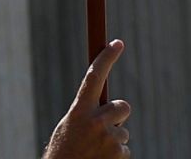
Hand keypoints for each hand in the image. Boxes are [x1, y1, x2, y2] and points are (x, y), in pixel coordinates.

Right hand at [43, 40, 131, 158]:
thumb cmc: (65, 150)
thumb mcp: (70, 126)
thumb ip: (86, 112)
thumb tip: (110, 103)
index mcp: (78, 110)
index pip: (94, 77)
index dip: (106, 58)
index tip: (117, 43)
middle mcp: (95, 121)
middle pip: (121, 106)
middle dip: (117, 115)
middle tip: (103, 128)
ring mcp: (109, 138)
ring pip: (123, 131)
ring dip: (114, 139)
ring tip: (96, 151)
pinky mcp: (120, 154)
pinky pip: (125, 148)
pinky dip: (116, 155)